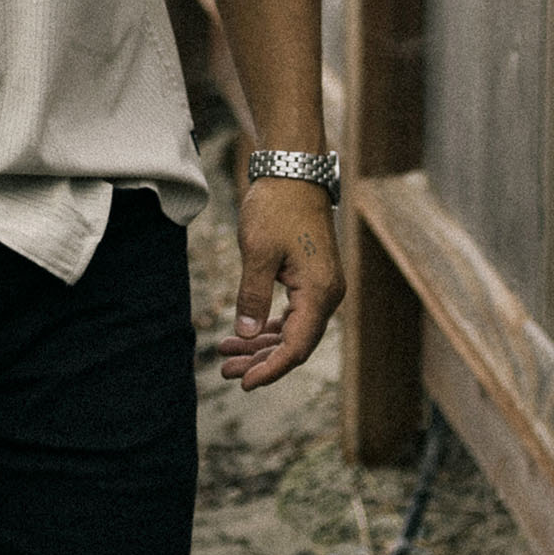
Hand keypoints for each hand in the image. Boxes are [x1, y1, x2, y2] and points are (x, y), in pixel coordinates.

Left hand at [216, 177, 343, 388]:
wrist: (293, 171)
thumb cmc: (277, 206)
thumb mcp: (258, 251)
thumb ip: (253, 295)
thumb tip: (246, 334)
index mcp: (320, 293)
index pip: (296, 347)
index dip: (270, 369)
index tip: (245, 383)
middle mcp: (328, 295)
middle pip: (294, 343)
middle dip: (259, 359)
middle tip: (226, 370)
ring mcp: (322, 286)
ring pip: (292, 329)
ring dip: (261, 344)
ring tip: (227, 354)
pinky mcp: (312, 277)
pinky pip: (292, 313)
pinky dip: (268, 324)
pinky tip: (245, 333)